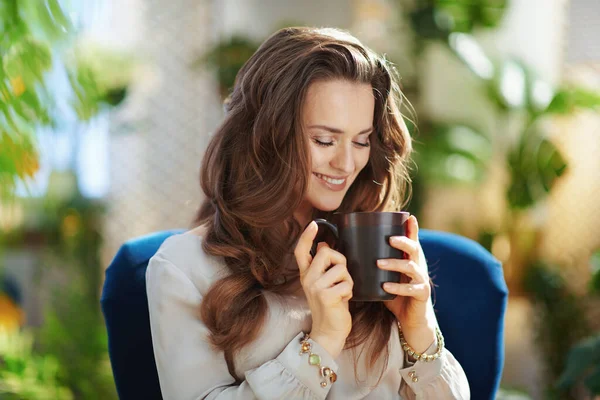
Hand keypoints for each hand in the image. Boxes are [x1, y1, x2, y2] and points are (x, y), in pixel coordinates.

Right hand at [294, 221, 352, 358]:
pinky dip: (350, 291)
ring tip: (342, 292)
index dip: (306, 236)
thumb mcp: (325, 284)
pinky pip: (346, 283)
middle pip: (325, 252)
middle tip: (341, 276)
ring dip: (348, 280)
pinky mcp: (325, 295)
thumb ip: (323, 266)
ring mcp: (315, 287)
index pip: (301, 251)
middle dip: (340, 260)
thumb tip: (323, 244)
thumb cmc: (331, 307)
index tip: (314, 224)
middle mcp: (307, 279)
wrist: (329, 332)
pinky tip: (343, 300)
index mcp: (306, 274)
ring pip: (340, 268)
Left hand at [378, 216, 436, 352]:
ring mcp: (421, 280)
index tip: (408, 217)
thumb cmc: (395, 295)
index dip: (412, 229)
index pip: (412, 241)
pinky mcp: (421, 295)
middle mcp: (418, 267)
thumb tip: (348, 249)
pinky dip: (398, 288)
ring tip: (379, 263)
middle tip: (389, 239)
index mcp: (410, 260)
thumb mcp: (386, 277)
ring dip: (395, 264)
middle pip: (415, 249)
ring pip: (412, 267)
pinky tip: (386, 287)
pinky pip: (411, 289)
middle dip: (403, 242)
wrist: (411, 319)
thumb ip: (374, 263)